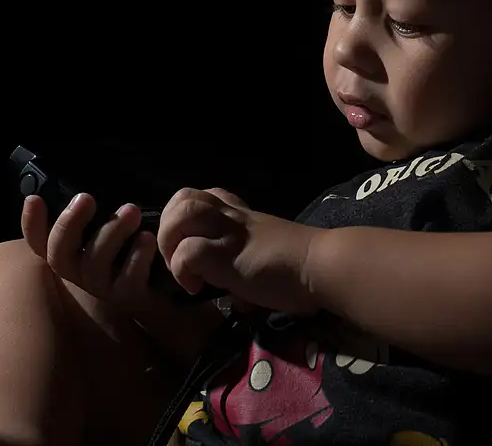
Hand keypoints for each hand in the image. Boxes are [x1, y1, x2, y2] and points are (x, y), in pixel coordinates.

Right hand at [21, 194, 223, 364]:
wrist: (178, 300)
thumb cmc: (143, 259)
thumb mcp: (119, 235)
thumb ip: (99, 220)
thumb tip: (84, 194)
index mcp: (76, 258)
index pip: (41, 246)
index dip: (31, 226)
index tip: (35, 199)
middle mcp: (83, 277)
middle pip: (60, 256)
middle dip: (68, 225)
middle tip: (86, 198)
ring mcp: (106, 291)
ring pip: (94, 264)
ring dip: (111, 233)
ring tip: (132, 211)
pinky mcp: (132, 299)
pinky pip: (127, 280)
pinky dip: (137, 256)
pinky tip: (148, 239)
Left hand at [157, 187, 319, 314]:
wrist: (322, 267)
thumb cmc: (303, 267)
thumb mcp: (267, 254)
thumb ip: (245, 263)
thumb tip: (237, 295)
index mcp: (241, 214)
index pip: (203, 196)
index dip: (189, 218)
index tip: (195, 244)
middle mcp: (231, 216)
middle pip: (182, 198)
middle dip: (169, 227)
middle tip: (179, 259)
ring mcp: (227, 232)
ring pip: (180, 214)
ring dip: (171, 243)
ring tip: (183, 270)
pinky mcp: (226, 254)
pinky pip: (187, 252)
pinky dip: (183, 271)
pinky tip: (197, 288)